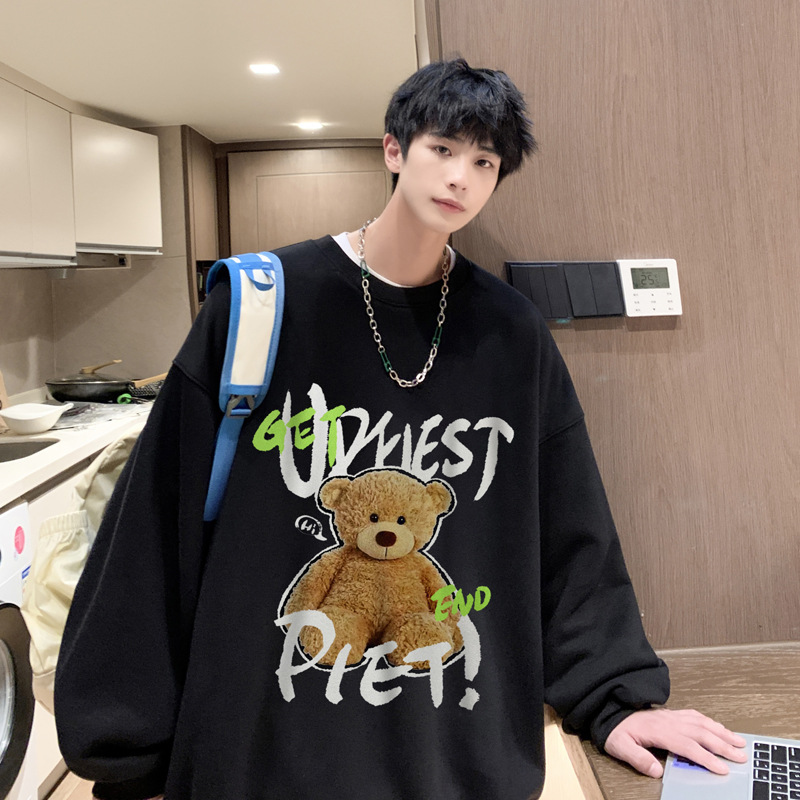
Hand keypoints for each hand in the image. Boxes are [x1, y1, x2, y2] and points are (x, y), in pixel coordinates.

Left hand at [604, 708, 747, 777]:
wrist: (609, 712)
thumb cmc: (616, 731)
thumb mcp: (620, 747)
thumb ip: (638, 759)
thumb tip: (656, 771)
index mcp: (659, 731)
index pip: (688, 746)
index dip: (706, 758)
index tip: (722, 769)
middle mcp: (668, 721)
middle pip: (701, 733)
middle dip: (723, 745)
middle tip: (742, 756)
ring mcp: (671, 716)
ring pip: (701, 722)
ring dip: (721, 731)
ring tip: (738, 741)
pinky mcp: (670, 713)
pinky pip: (694, 715)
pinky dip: (709, 721)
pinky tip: (717, 726)